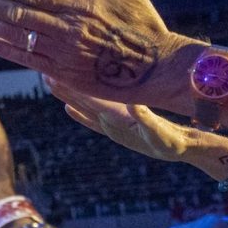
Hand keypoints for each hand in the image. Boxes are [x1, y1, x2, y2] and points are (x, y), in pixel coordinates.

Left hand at [47, 78, 199, 161]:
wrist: (182, 151)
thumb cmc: (173, 141)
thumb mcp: (161, 130)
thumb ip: (145, 117)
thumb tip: (131, 104)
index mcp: (117, 121)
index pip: (90, 102)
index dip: (74, 89)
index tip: (58, 76)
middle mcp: (110, 125)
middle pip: (82, 104)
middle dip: (65, 90)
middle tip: (44, 75)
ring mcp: (113, 128)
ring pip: (85, 109)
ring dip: (69, 96)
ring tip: (51, 84)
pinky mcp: (119, 129)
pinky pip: (94, 119)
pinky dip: (80, 112)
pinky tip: (68, 109)